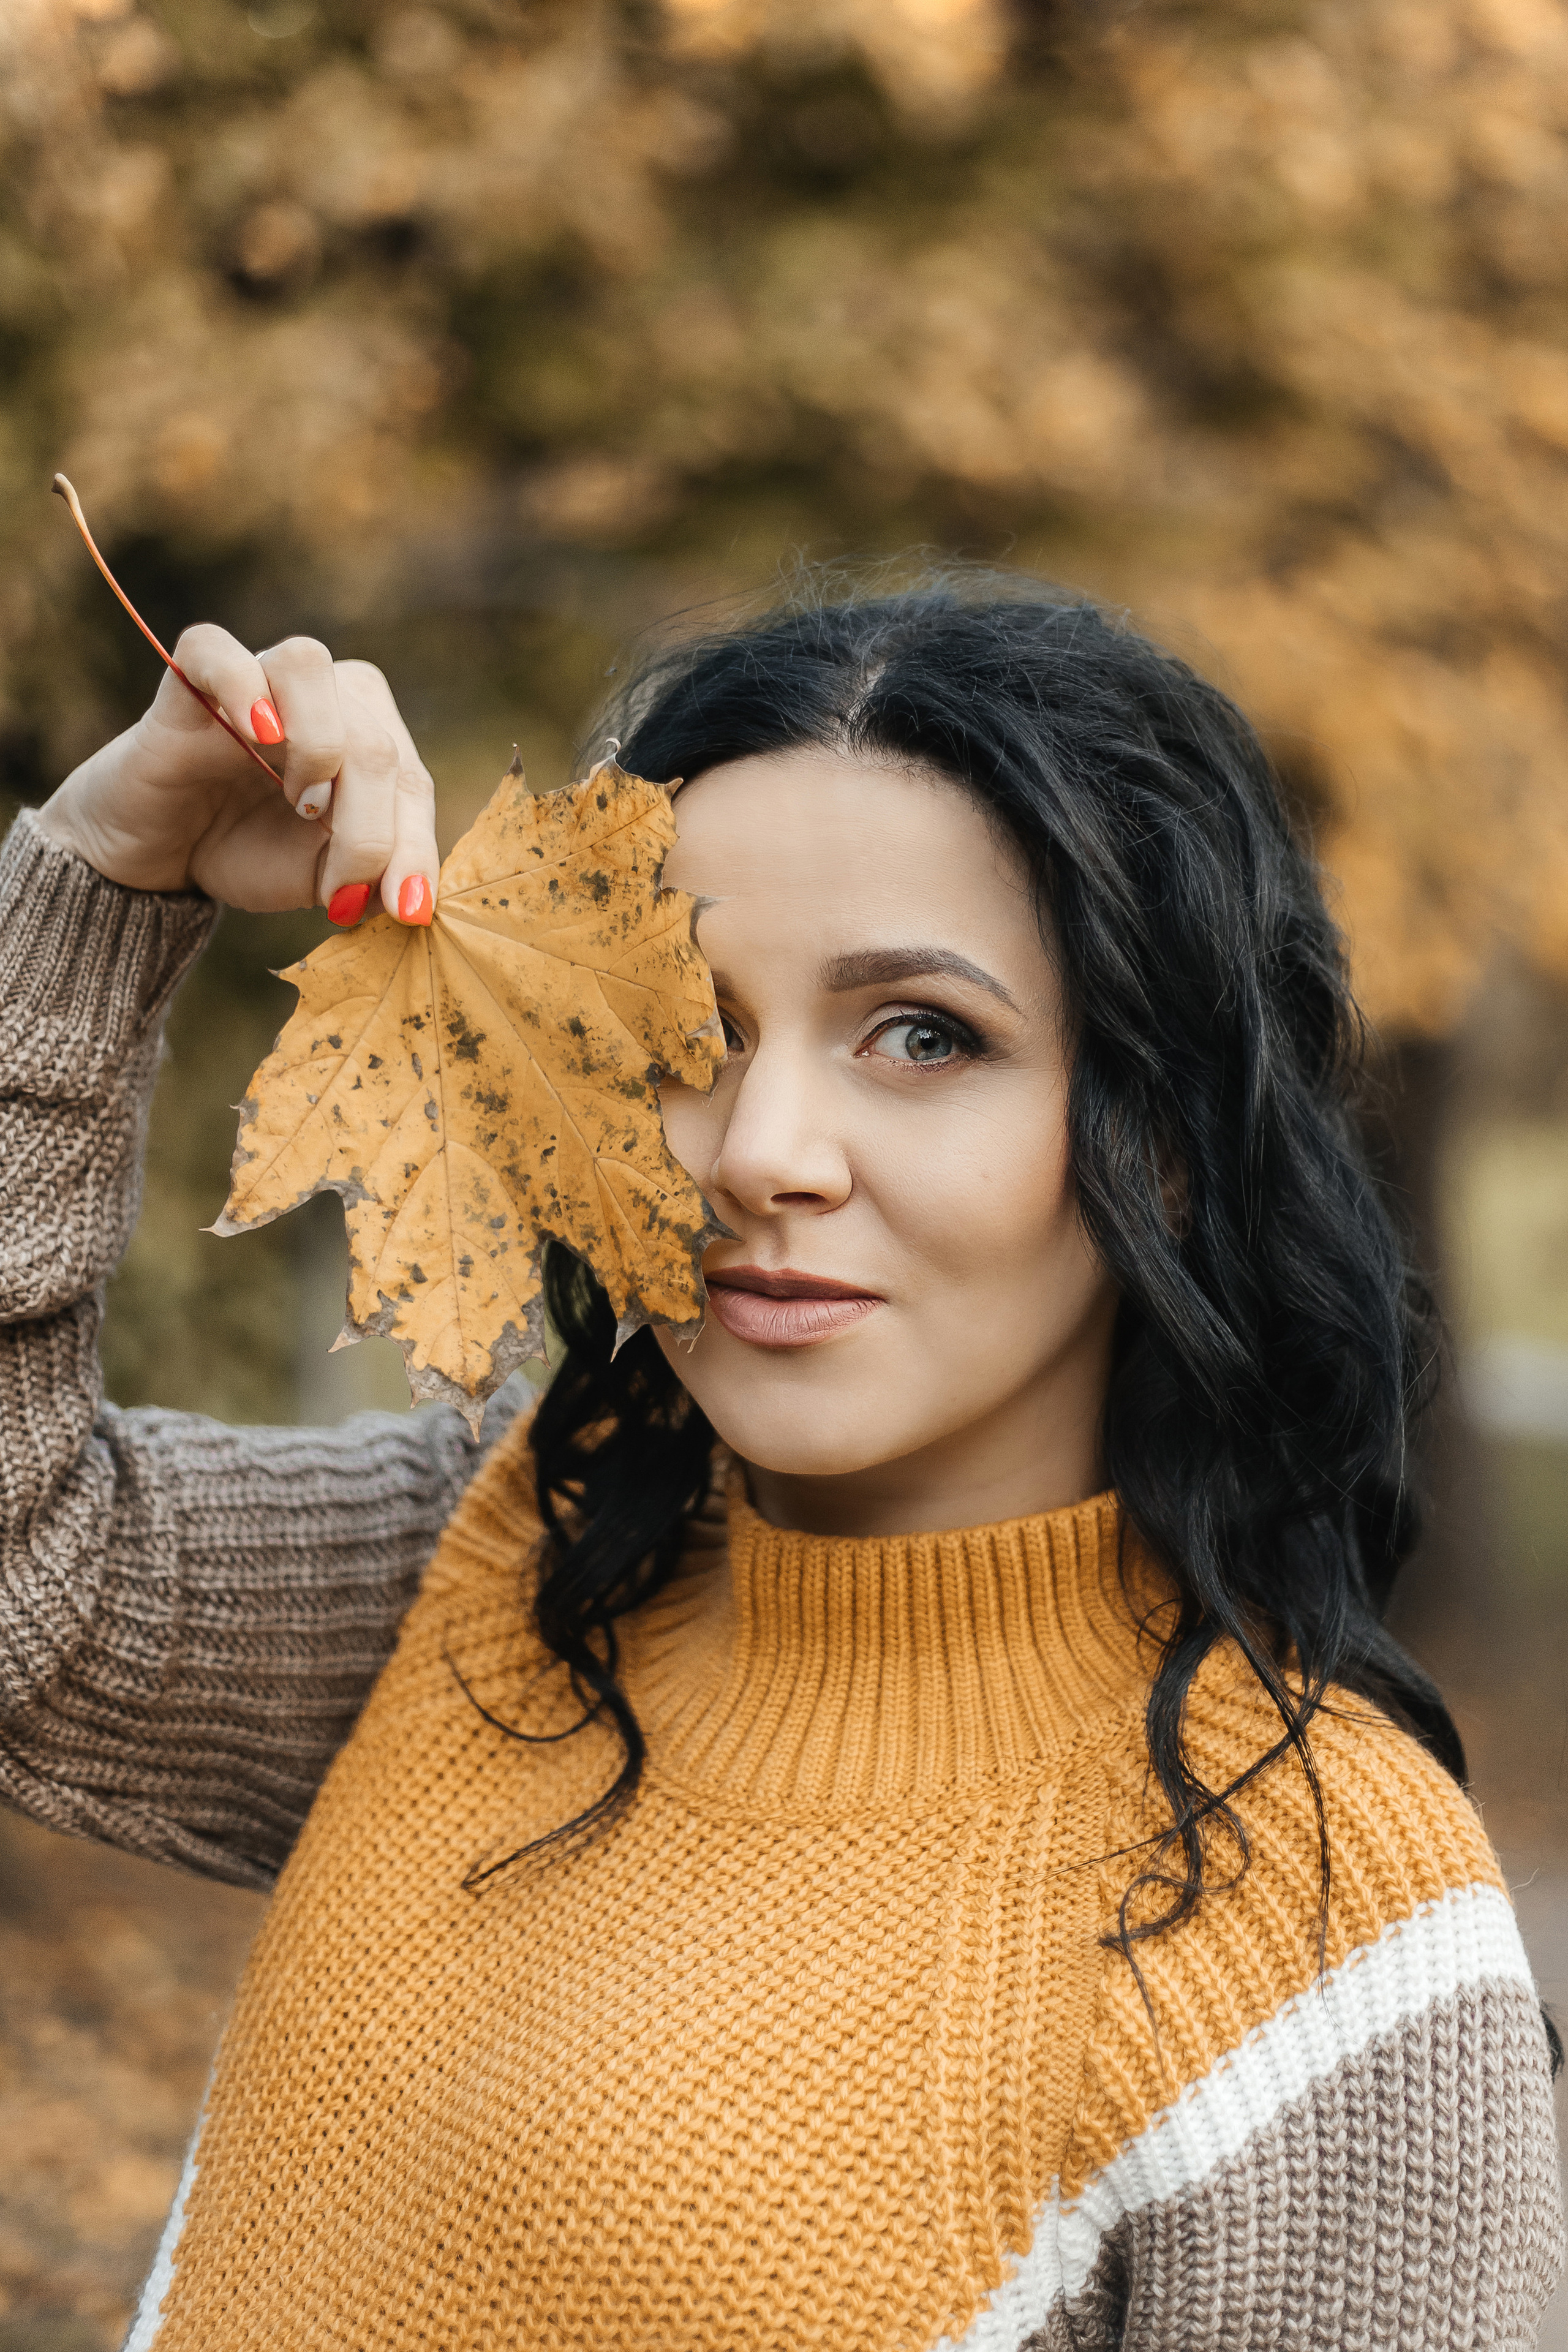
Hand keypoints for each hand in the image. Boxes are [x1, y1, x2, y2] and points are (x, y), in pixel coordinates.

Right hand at [35, 627, 440, 920]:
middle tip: (337, 892)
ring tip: (299, 804)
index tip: (407, 913)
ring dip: (319, 748)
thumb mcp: (321, 878)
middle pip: (374, 742)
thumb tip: (411, 898)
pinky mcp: (189, 676)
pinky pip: (217, 651)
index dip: (414, 850)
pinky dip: (243, 686)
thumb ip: (372, 875)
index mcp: (372, 734)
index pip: (411, 782)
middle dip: (367, 832)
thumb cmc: (249, 850)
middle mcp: (327, 691)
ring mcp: (258, 674)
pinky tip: (259, 734)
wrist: (162, 850)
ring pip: (312, 671)